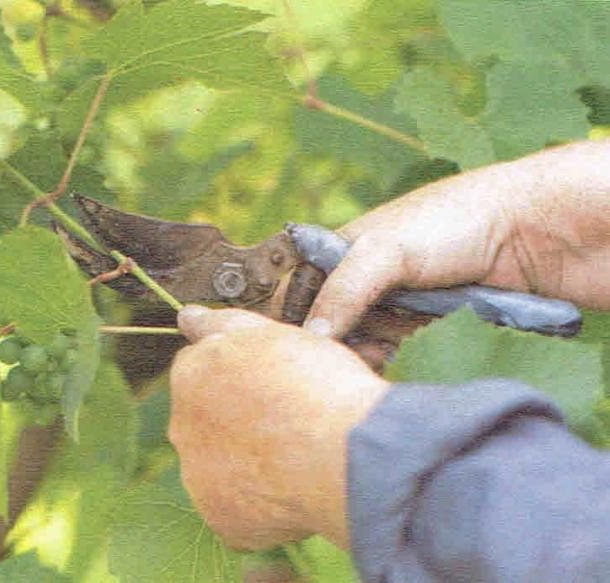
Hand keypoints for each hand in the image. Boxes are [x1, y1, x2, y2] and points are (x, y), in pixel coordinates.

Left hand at [169, 305, 388, 550]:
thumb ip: (221, 323)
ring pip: (220, 466)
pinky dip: (261, 505)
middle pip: (206, 419)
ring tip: (298, 458)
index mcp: (191, 374)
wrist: (344, 456)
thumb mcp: (269, 334)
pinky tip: (294, 491)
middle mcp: (182, 426)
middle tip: (288, 421)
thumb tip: (186, 315)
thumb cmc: (314, 385)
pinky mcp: (221, 519)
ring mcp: (198, 476)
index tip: (272, 384)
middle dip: (238, 420)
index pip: (201, 369)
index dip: (239, 375)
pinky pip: (238, 509)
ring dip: (248, 462)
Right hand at [307, 139, 609, 336]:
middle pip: (327, 326)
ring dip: (367, 352)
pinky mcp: (422, 326)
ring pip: (359, 343)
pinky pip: (394, 351)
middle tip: (357, 348)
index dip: (297, 321)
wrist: (534, 233)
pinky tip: (400, 356)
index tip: (306, 345)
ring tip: (383, 351)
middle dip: (336, 343)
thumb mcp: (385, 251)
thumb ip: (342, 291)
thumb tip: (311, 337)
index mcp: (340, 250)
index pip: (296, 292)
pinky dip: (394, 357)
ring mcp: (392, 303)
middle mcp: (362, 278)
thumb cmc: (454, 222)